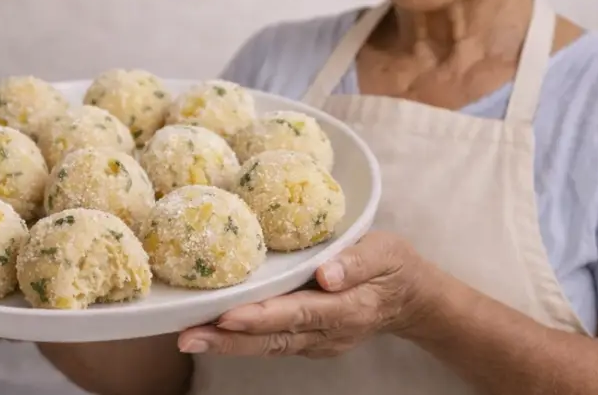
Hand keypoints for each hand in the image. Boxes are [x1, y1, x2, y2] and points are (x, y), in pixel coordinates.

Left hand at [177, 231, 426, 357]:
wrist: (410, 300)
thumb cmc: (394, 266)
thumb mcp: (386, 252)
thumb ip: (357, 262)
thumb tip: (325, 273)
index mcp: (350, 308)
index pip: (300, 313)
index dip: (263, 317)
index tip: (229, 315)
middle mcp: (330, 333)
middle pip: (274, 339)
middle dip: (229, 340)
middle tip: (188, 337)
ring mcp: (318, 341)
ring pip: (268, 346)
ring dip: (227, 345)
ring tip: (188, 337)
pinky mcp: (308, 340)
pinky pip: (272, 343)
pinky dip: (241, 340)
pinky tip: (212, 331)